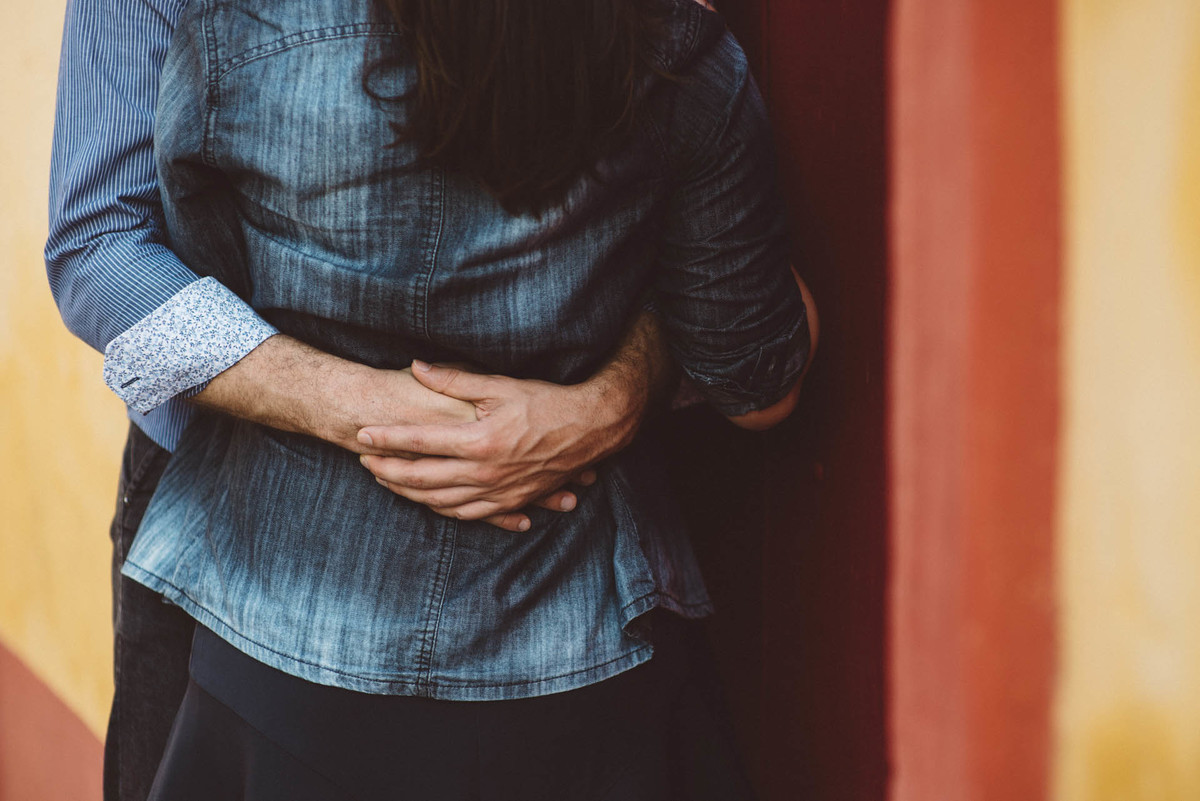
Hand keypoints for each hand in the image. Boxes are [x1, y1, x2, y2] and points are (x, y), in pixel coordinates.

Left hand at [357, 360, 643, 531]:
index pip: (419, 441)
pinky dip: (441, 510)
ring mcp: (498, 492)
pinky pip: (467, 514)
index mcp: (479, 441)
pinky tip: (427, 502)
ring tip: (386, 482)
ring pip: (440, 501)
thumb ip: (454, 380)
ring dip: (408, 494)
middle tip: (363, 463)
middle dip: (387, 471)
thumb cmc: (546, 402)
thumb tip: (417, 367)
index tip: (362, 434)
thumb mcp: (500, 385)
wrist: (591, 429)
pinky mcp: (512, 502)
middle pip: (422, 478)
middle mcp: (485, 472)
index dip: (387, 439)